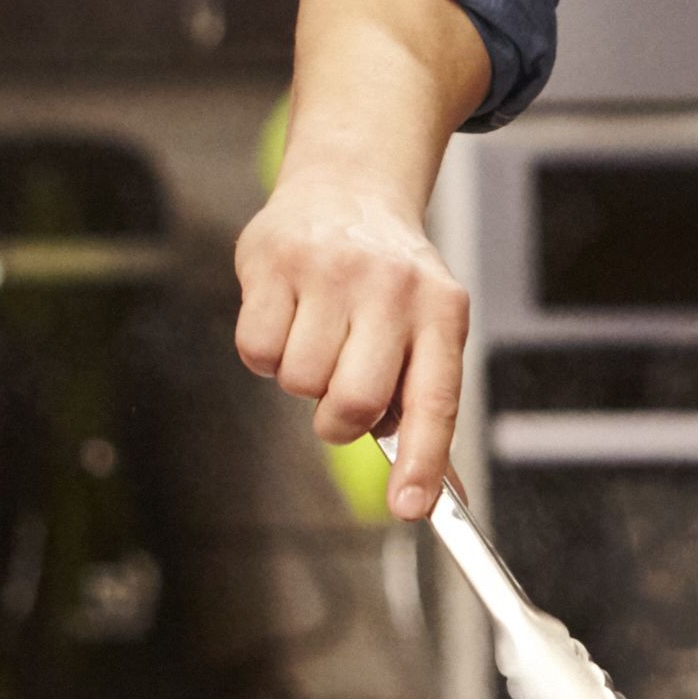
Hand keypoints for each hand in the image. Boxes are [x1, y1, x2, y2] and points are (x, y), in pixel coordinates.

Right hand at [234, 169, 468, 519]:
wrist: (349, 188)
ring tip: (320, 331)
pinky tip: (289, 314)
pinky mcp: (276, 261)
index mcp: (442, 311)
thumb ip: (422, 400)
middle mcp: (393, 288)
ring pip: (298, 381)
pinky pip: (256, 352)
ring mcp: (333, 270)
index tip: (411, 510)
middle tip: (339, 393)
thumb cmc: (390, 278)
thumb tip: (426, 494)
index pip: (437, 398)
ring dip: (301, 376)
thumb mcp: (426, 322)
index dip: (424, 461)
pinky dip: (264, 350)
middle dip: (338, 420)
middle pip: (354, 402)